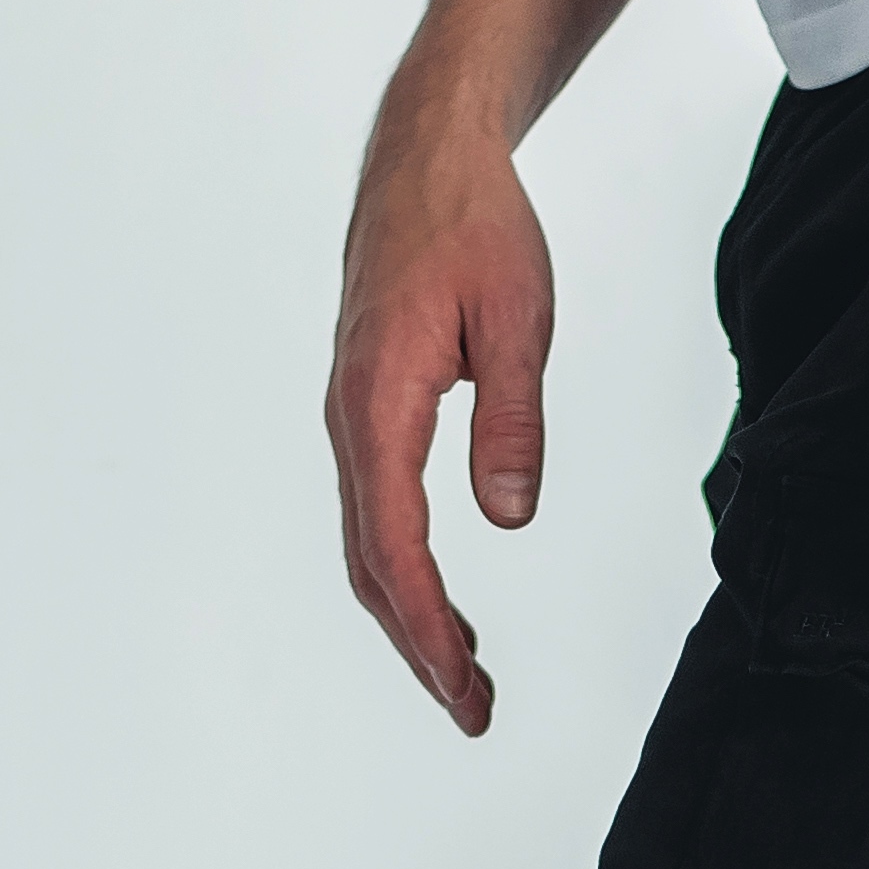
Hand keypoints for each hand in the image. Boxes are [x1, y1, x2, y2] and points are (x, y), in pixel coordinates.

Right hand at [323, 93, 555, 735]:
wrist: (427, 158)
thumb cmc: (476, 227)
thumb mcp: (517, 318)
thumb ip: (514, 419)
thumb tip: (508, 516)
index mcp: (379, 401)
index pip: (396, 545)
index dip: (428, 628)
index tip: (464, 687)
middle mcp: (351, 418)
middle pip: (372, 564)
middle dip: (419, 646)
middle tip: (474, 711)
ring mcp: (354, 416)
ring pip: (371, 544)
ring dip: (413, 617)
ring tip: (467, 677)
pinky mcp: (369, 410)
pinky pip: (379, 511)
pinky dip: (407, 571)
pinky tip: (445, 606)